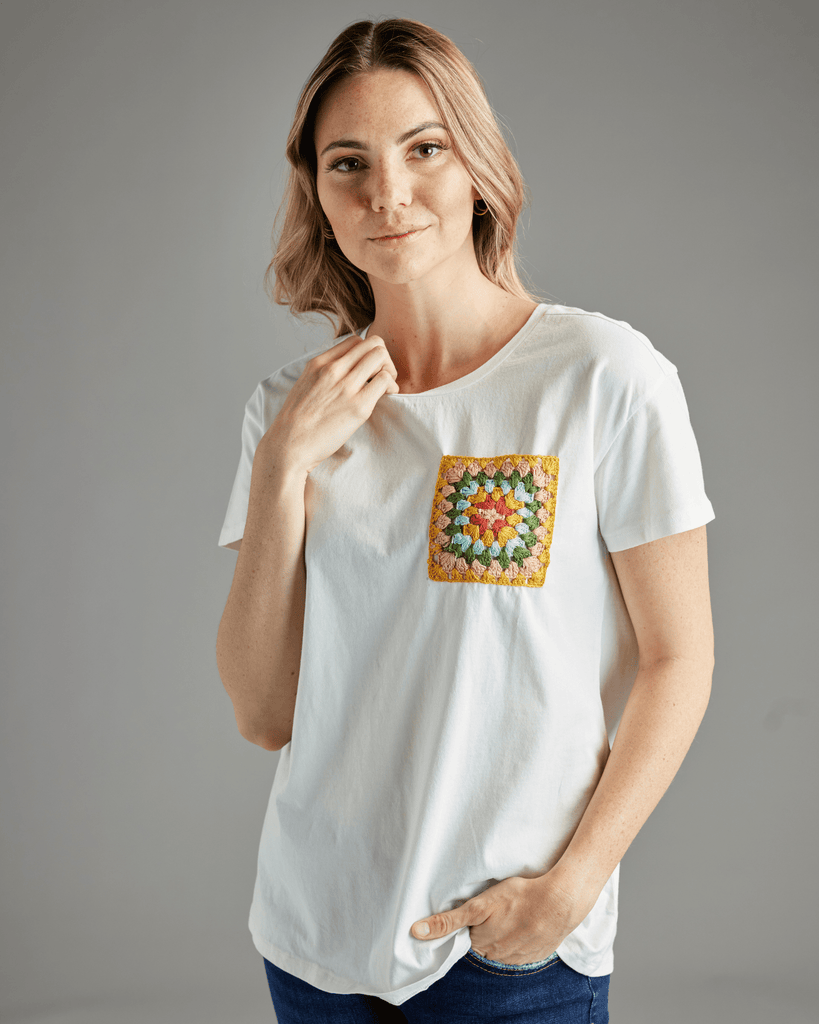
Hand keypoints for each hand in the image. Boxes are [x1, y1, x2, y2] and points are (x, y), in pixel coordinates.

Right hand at [263, 334, 398, 475]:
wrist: (289, 445)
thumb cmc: (296, 422)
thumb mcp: (305, 385)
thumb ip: (323, 374)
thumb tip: (343, 372)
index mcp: (319, 363)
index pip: (355, 341)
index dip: (367, 353)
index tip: (367, 370)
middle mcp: (333, 369)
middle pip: (372, 344)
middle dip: (383, 358)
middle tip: (381, 376)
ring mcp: (346, 386)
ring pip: (381, 356)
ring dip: (389, 370)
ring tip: (385, 387)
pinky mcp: (358, 406)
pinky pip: (385, 381)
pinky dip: (391, 386)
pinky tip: (386, 397)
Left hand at [410, 873, 595, 965]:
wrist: (560, 901)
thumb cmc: (520, 896)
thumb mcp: (480, 904)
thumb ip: (449, 920)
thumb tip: (416, 931)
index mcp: (482, 945)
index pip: (467, 937)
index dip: (473, 923)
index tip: (482, 912)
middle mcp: (499, 957)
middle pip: (484, 943)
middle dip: (488, 928)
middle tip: (499, 908)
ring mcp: (519, 958)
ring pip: (503, 947)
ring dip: (505, 933)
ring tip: (514, 913)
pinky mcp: (537, 955)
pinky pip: (522, 950)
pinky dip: (522, 938)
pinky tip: (527, 922)